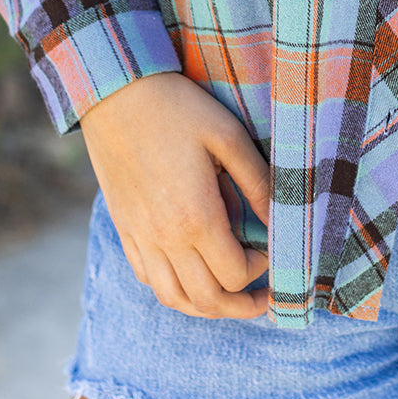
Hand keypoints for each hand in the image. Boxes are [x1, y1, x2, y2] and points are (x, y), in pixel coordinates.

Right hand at [78, 71, 270, 317]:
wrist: (115, 92)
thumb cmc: (178, 108)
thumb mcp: (228, 135)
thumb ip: (258, 182)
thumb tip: (282, 220)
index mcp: (194, 217)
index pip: (234, 274)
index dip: (261, 270)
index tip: (272, 250)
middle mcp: (163, 238)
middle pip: (205, 300)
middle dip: (240, 306)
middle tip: (264, 298)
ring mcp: (139, 236)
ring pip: (173, 298)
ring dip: (206, 306)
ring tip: (230, 297)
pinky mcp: (124, 228)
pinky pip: (147, 278)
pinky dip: (173, 288)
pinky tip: (191, 273)